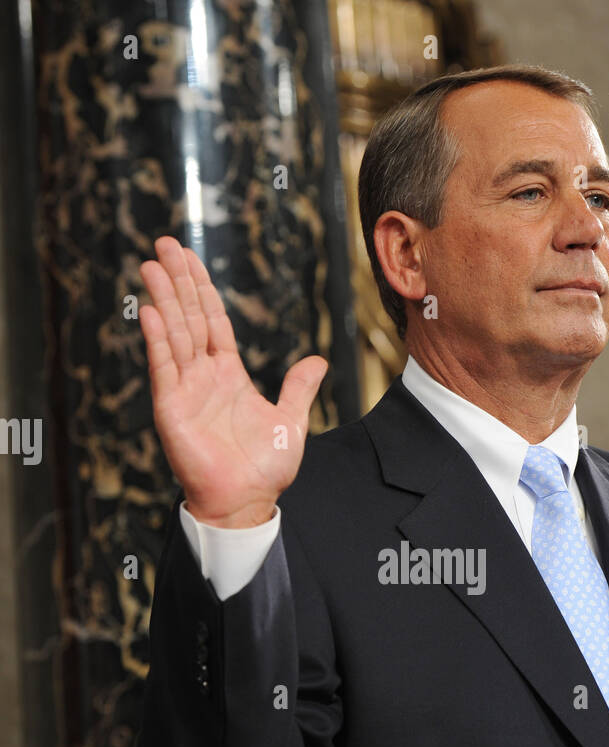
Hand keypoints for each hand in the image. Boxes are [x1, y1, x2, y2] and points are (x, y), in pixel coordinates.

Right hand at [139, 236, 328, 526]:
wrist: (247, 502)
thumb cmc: (265, 470)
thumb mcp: (290, 421)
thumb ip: (299, 388)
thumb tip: (319, 362)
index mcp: (229, 375)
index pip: (212, 320)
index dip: (202, 288)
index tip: (188, 258)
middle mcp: (203, 377)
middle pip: (190, 317)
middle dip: (178, 280)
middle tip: (164, 243)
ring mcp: (185, 390)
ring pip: (174, 334)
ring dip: (164, 298)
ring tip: (151, 264)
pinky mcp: (171, 408)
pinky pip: (164, 367)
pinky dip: (157, 339)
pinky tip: (151, 311)